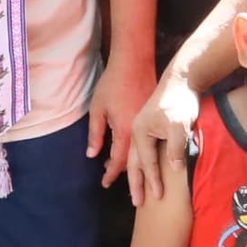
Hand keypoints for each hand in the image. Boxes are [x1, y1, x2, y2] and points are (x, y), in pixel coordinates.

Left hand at [92, 49, 156, 177]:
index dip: (110, 174)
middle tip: (110, 176)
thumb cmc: (113, 84)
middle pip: (133, 161)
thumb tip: (92, 155)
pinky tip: (130, 147)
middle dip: (122, 172)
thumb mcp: (98, 109)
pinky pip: (148, 140)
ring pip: (142, 152)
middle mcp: (140, 131)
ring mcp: (149, 124)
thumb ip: (95, 134)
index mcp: (125, 131)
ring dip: (131, 161)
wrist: (135, 62)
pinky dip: (139, 148)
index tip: (105, 184)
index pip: (118, 161)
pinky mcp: (154, 117)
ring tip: (118, 165)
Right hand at [125, 70, 199, 205]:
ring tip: (137, 192)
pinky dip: (143, 164)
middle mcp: (137, 132)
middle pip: (134, 163)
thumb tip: (174, 168)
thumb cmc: (180, 101)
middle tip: (137, 203)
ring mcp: (142, 129)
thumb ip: (175, 146)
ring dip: (137, 176)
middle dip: (136, 184)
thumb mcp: (179, 123)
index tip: (158, 197)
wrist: (181, 80)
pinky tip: (145, 171)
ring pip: (136, 158)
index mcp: (140, 132)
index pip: (147, 162)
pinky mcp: (150, 128)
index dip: (153, 180)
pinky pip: (143, 151)